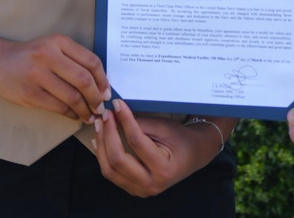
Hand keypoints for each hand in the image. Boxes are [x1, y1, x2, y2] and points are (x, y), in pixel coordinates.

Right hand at [0, 33, 109, 123]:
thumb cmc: (31, 56)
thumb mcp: (53, 47)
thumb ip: (74, 59)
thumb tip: (100, 83)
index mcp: (59, 41)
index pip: (91, 61)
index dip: (103, 79)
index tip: (107, 91)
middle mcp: (49, 55)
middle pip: (84, 80)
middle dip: (96, 97)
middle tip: (101, 107)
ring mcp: (38, 75)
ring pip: (72, 96)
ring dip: (85, 109)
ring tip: (89, 115)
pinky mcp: (30, 93)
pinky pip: (58, 107)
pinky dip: (70, 113)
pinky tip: (74, 115)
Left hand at [92, 100, 218, 196]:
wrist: (194, 155)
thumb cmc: (182, 139)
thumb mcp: (165, 127)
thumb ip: (141, 124)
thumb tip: (116, 114)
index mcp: (163, 169)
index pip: (136, 142)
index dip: (124, 121)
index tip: (117, 104)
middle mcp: (150, 184)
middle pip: (118, 161)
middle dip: (108, 135)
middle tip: (105, 115)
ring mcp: (140, 190)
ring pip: (110, 170)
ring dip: (101, 146)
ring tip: (99, 125)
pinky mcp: (133, 189)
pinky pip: (112, 174)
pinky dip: (103, 156)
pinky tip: (99, 141)